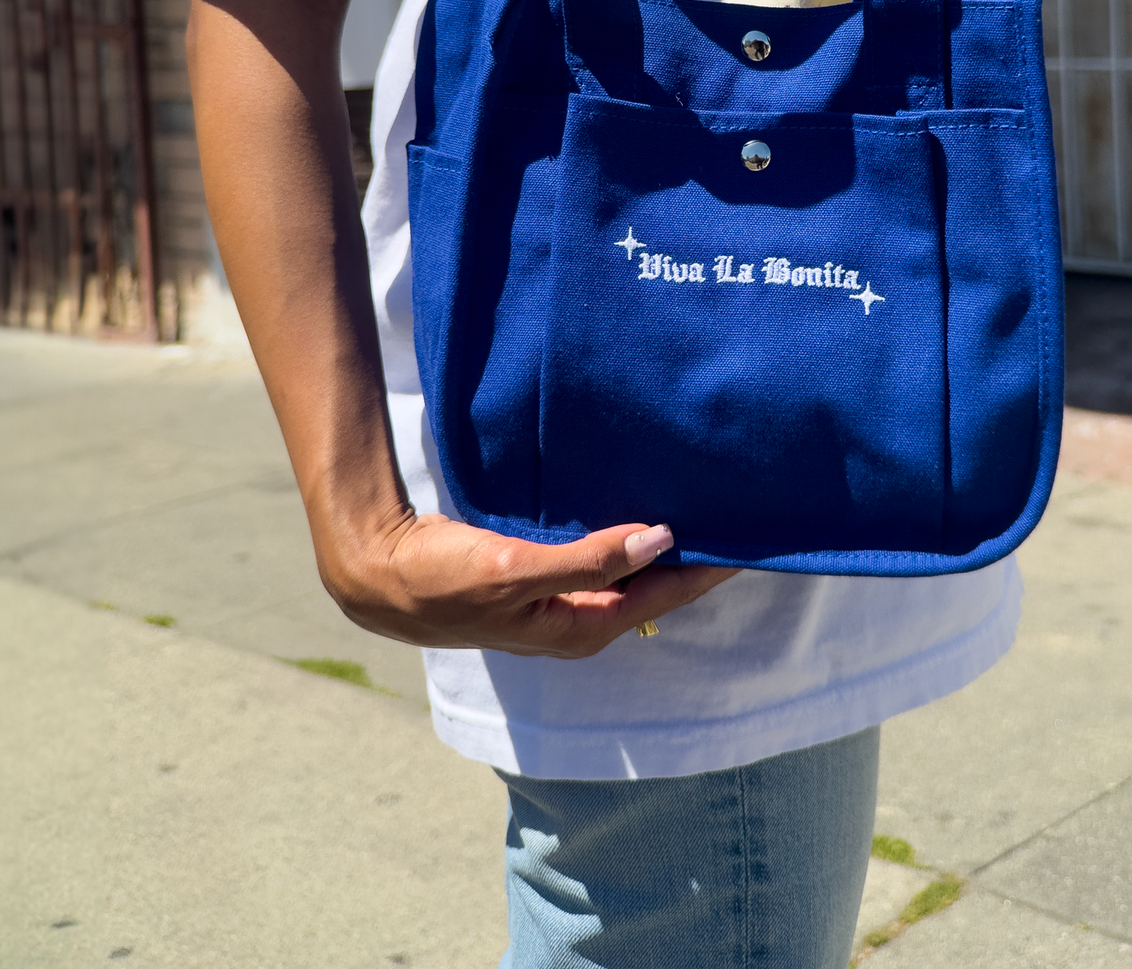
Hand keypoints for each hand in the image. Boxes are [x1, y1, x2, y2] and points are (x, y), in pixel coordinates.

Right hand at [320, 510, 738, 657]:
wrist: (381, 576)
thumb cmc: (445, 579)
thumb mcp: (516, 569)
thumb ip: (588, 558)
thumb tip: (659, 539)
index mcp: (582, 627)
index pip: (667, 592)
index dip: (710, 565)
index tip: (750, 534)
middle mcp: (579, 618)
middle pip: (655, 584)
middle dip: (695, 554)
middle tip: (736, 512)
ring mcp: (561, 599)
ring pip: (629, 569)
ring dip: (660, 543)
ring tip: (700, 504)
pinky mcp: (542, 576)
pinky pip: (600, 556)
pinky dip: (624, 535)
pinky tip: (636, 506)